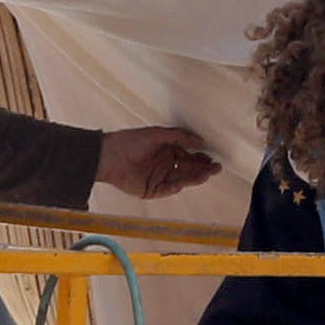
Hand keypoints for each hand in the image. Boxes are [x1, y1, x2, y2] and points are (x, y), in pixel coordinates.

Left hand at [94, 125, 221, 199]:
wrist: (109, 156)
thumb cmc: (131, 141)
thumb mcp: (157, 134)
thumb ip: (179, 136)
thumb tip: (199, 139)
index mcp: (168, 151)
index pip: (189, 156)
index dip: (200, 158)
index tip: (211, 158)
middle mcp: (165, 165)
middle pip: (188, 169)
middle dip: (202, 169)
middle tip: (215, 168)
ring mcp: (159, 178)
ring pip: (180, 179)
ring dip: (193, 178)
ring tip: (206, 175)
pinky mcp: (151, 190)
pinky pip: (166, 190)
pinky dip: (174, 187)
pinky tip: (182, 183)